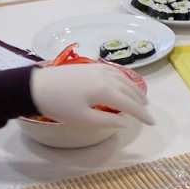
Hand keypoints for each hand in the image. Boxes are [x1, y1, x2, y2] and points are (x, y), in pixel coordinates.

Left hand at [30, 63, 154, 126]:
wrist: (37, 86)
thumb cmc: (58, 105)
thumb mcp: (82, 118)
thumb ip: (105, 121)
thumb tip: (124, 122)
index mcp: (105, 91)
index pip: (129, 104)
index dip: (142, 114)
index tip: (152, 123)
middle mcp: (105, 76)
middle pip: (129, 89)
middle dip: (140, 101)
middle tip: (148, 112)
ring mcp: (98, 68)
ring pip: (123, 78)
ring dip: (134, 88)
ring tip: (140, 98)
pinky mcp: (90, 65)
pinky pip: (114, 71)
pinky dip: (124, 78)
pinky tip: (123, 83)